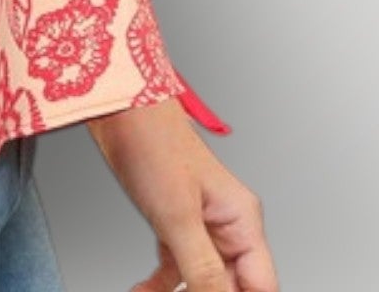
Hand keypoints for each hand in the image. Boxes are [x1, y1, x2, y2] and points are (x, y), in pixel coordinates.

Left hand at [85, 100, 277, 291]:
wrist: (117, 105)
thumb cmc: (152, 142)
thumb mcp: (178, 215)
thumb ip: (203, 269)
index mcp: (243, 222)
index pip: (261, 287)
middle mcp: (227, 227)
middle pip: (230, 287)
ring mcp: (200, 226)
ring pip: (201, 282)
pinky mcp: (173, 224)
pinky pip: (175, 270)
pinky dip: (160, 286)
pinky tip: (141, 291)